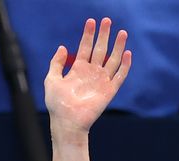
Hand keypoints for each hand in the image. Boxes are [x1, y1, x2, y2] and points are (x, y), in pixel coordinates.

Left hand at [44, 18, 131, 140]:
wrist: (67, 122)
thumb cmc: (57, 104)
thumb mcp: (51, 79)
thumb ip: (57, 63)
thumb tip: (63, 47)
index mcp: (78, 69)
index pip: (86, 47)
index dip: (88, 34)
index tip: (91, 21)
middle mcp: (91, 73)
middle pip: (100, 50)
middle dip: (104, 35)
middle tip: (107, 20)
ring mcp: (101, 81)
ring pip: (112, 60)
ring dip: (118, 46)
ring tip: (122, 32)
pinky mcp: (109, 91)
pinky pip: (119, 77)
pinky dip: (124, 66)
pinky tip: (127, 53)